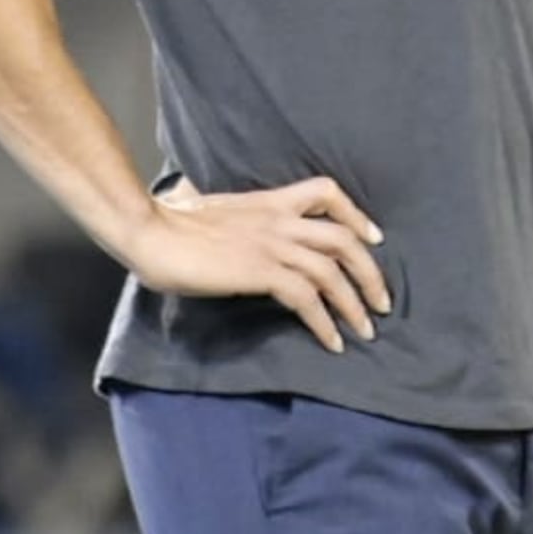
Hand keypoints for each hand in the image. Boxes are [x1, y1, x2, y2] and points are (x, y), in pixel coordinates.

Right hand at [129, 174, 391, 353]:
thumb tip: (204, 207)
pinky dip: (325, 323)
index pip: (326, 191)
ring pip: (332, 270)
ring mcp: (271, 245)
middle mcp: (278, 220)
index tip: (373, 238)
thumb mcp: (205, 207)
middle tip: (382, 302)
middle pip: (344, 237)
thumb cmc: (168, 223)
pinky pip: (307, 298)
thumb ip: (222, 211)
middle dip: (371, 271)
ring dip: (355, 303)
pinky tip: (331, 342)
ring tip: (365, 331)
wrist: (150, 232)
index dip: (357, 214)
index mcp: (268, 201)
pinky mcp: (260, 271)